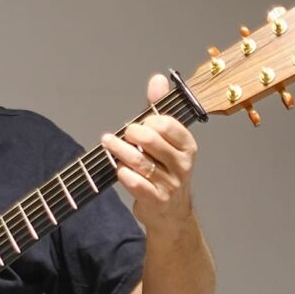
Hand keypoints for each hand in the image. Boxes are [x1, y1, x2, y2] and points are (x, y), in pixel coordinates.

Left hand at [101, 73, 198, 231]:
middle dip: (131, 133)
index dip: (147, 121)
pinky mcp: (156, 200)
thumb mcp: (166, 141)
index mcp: (187, 145)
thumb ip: (159, 110)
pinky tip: (118, 169)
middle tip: (122, 134)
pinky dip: (123, 174)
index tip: (139, 124)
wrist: (171, 214)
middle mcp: (182, 164)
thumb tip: (157, 79)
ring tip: (108, 142)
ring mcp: (170, 184)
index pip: (166, 124)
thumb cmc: (165, 171)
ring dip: (119, 150)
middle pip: (151, 140)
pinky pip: (136, 183)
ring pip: (140, 161)